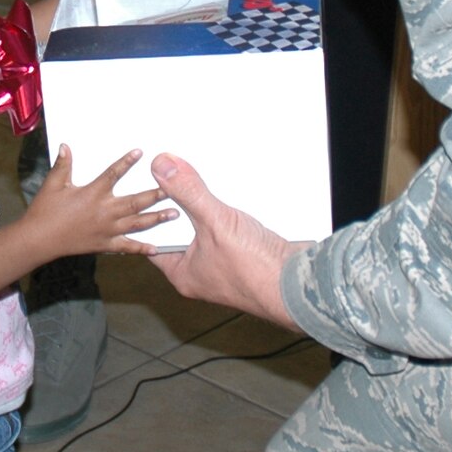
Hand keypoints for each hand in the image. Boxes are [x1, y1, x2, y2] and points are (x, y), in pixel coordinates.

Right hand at [24, 147, 174, 257]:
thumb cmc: (45, 211)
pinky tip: (156, 248)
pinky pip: (127, 247)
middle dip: (156, 195)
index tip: (140, 152)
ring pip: (137, 223)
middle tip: (174, 189)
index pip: (114, 173)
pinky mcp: (105, 245)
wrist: (38, 240)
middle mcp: (105, 211)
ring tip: (174, 214)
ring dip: (157, 218)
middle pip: (136, 201)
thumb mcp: (53, 184)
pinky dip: (142, 249)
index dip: (127, 162)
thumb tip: (66, 146)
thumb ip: (63, 165)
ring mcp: (107, 230)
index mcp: (93, 193)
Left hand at [147, 154, 301, 327]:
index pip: (155, 239)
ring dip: (213, 208)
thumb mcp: (214, 223)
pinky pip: (232, 229)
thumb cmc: (256, 271)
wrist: (300, 284)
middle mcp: (202, 272)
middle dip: (186, 204)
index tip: (151, 184)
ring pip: (210, 228)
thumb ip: (188, 193)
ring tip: (211, 185)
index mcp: (183, 273)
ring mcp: (226, 265)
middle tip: (182, 177)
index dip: (152, 211)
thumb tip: (162, 167)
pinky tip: (239, 200)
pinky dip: (234, 213)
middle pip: (184, 230)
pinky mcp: (247, 255)